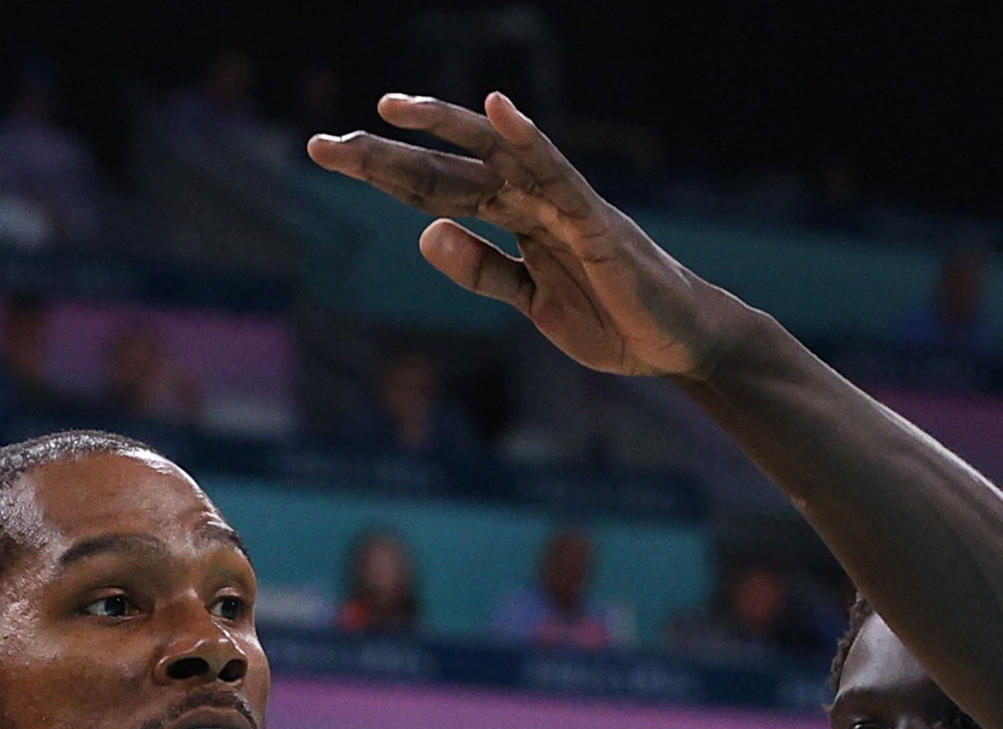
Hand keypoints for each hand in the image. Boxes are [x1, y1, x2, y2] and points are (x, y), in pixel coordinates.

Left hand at [307, 91, 740, 378]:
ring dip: (445, 130)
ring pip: (495, 157)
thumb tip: (427, 236)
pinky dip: (530, 140)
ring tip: (392, 109)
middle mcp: (532, 201)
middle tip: (324, 143)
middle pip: (449, 168)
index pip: (436, 189)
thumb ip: (483, 272)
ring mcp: (564, 205)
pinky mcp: (595, 221)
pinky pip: (558, 174)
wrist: (678, 344)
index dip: (383, 173)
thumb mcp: (531, 305)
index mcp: (513, 220)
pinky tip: (497, 110)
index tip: (328, 155)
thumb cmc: (613, 319)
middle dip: (387, 156)